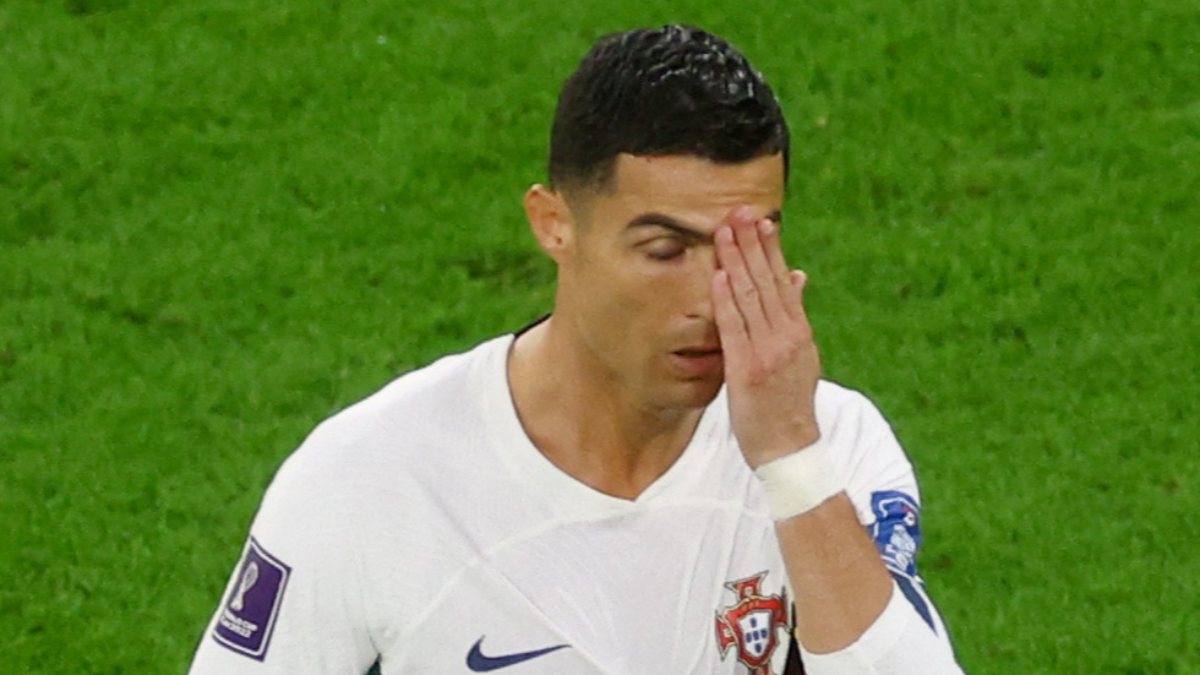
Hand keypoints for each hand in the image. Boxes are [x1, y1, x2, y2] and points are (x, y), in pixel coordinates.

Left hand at [712, 208, 821, 467]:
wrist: (791, 447)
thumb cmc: (789, 403)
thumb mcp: (801, 355)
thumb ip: (794, 315)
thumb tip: (798, 275)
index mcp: (799, 331)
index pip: (782, 280)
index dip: (770, 248)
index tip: (760, 220)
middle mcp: (786, 336)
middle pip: (766, 281)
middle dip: (751, 243)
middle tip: (739, 211)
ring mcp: (767, 351)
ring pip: (750, 297)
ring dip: (736, 261)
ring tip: (724, 231)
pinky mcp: (747, 368)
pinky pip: (734, 328)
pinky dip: (726, 300)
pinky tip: (718, 276)